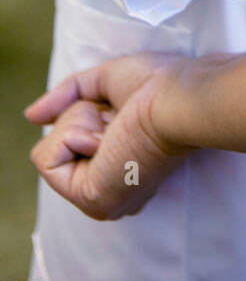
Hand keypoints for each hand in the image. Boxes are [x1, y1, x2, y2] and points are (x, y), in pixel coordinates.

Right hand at [26, 55, 191, 220]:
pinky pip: (47, 158)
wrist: (179, 99)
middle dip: (83, 116)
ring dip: (79, 122)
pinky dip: (72, 134)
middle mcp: (113, 188)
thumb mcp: (106, 81)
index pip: (75, 136)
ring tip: (117, 127)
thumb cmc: (160, 84)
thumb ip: (68, 97)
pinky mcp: (92, 199)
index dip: (91, 111)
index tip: (124, 110)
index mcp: (123, 167)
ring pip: (50, 149)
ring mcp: (101, 198)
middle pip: (59, 143)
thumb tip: (32, 116)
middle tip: (120, 118)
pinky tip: (106, 138)